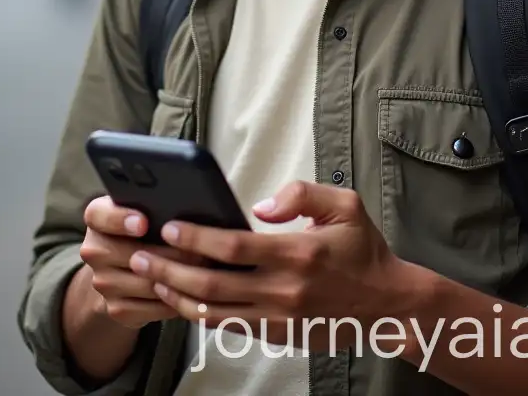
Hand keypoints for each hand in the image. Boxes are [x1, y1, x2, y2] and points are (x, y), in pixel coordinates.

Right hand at [79, 196, 204, 329]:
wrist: (119, 267)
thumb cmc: (142, 227)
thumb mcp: (142, 206)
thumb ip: (154, 203)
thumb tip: (187, 200)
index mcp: (97, 217)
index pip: (100, 215)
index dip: (120, 219)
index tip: (143, 223)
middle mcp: (93, 250)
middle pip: (130, 254)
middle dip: (169, 254)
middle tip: (200, 251)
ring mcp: (102, 282)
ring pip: (144, 283)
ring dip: (177, 280)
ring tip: (205, 271)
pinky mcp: (115, 308)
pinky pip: (148, 309)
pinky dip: (172, 301)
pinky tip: (192, 293)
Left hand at [128, 181, 408, 350]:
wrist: (387, 305)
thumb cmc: (363, 250)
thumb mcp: (344, 206)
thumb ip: (303, 194)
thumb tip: (261, 206)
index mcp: (298, 253)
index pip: (234, 247)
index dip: (196, 238)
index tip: (169, 226)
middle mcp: (284, 289)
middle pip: (213, 283)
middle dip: (169, 269)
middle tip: (139, 256)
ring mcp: (278, 317)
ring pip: (214, 310)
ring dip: (176, 295)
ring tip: (149, 278)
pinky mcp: (277, 333)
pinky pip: (228, 326)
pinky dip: (199, 313)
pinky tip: (180, 298)